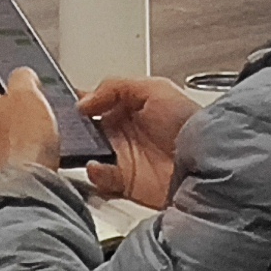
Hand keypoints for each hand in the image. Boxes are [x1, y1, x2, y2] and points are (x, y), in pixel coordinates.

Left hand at [0, 55, 72, 181]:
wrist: (23, 193)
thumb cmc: (21, 146)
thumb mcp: (29, 96)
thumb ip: (23, 78)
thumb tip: (22, 75)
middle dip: (2, 106)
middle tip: (24, 104)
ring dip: (7, 134)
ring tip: (32, 136)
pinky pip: (0, 162)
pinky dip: (12, 158)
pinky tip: (29, 161)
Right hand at [76, 76, 199, 210]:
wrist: (207, 163)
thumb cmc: (191, 124)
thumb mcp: (156, 89)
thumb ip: (116, 87)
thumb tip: (85, 100)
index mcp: (130, 108)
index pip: (96, 102)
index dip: (79, 101)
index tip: (64, 102)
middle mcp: (125, 133)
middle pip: (87, 130)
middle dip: (73, 128)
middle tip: (66, 126)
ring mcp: (125, 159)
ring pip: (89, 154)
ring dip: (80, 152)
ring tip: (81, 147)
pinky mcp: (127, 183)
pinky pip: (101, 179)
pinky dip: (95, 174)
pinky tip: (97, 167)